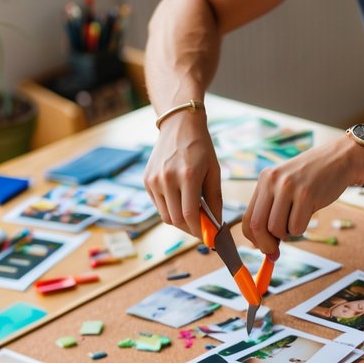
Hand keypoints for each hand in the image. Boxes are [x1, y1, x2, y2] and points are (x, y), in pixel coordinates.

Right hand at [144, 114, 221, 237]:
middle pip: (176, 219)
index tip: (208, 237)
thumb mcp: (214, 171)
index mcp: (187, 176)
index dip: (199, 230)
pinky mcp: (147, 180)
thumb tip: (216, 224)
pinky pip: (157, 205)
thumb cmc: (201, 147)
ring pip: (165, 215)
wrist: (179, 125)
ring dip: (179, 220)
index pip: (190, 215)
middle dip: (190, 229)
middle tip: (201, 228)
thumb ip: (215, 199)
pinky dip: (169, 209)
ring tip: (191, 214)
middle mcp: (167, 179)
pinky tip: (179, 200)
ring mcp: (154, 180)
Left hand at [241, 135, 363, 252]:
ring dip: (288, 233)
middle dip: (266, 245)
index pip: (248, 218)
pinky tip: (309, 213)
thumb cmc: (312, 178)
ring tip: (298, 218)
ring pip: (277, 229)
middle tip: (275, 252)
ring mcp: (289, 187)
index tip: (263, 248)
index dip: (254, 239)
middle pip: (258, 226)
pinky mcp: (306, 195)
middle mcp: (272, 181)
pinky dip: (301, 229)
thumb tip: (265, 248)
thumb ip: (273, 211)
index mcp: (264, 179)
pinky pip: (297, 228)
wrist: (340, 159)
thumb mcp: (286, 186)